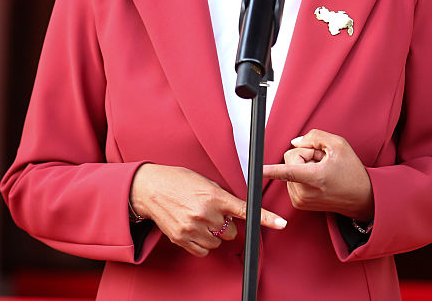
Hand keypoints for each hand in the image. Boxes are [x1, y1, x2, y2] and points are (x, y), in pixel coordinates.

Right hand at [130, 164, 286, 257]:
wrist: (150, 188)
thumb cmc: (178, 181)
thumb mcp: (205, 183)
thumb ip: (223, 197)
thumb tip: (236, 212)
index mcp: (215, 196)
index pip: (246, 210)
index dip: (266, 218)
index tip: (280, 223)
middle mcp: (205, 213)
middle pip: (231, 232)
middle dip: (226, 224)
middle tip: (212, 213)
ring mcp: (193, 228)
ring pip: (218, 242)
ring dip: (213, 234)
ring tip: (200, 219)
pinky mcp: (182, 239)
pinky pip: (203, 250)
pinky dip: (202, 243)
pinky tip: (195, 230)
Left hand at [262, 129, 373, 220]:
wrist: (362, 197)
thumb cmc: (352, 171)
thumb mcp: (339, 145)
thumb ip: (314, 137)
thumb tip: (295, 142)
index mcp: (314, 177)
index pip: (288, 171)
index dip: (270, 170)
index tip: (256, 170)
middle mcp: (305, 192)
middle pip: (290, 159)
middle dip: (305, 155)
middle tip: (323, 162)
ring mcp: (301, 200)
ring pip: (290, 169)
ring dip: (305, 166)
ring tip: (323, 172)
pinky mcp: (299, 203)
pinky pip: (292, 179)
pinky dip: (303, 176)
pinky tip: (319, 179)